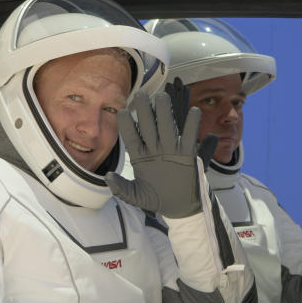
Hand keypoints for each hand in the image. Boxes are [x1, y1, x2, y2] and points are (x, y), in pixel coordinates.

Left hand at [105, 86, 216, 217]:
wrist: (178, 207)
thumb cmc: (155, 199)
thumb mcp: (135, 196)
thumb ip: (121, 188)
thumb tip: (108, 176)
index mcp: (140, 157)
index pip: (131, 137)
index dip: (126, 125)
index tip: (122, 112)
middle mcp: (154, 150)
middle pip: (148, 126)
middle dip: (144, 111)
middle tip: (141, 95)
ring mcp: (171, 150)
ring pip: (166, 127)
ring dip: (165, 112)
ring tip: (162, 97)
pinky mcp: (187, 156)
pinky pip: (189, 138)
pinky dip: (191, 126)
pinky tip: (193, 111)